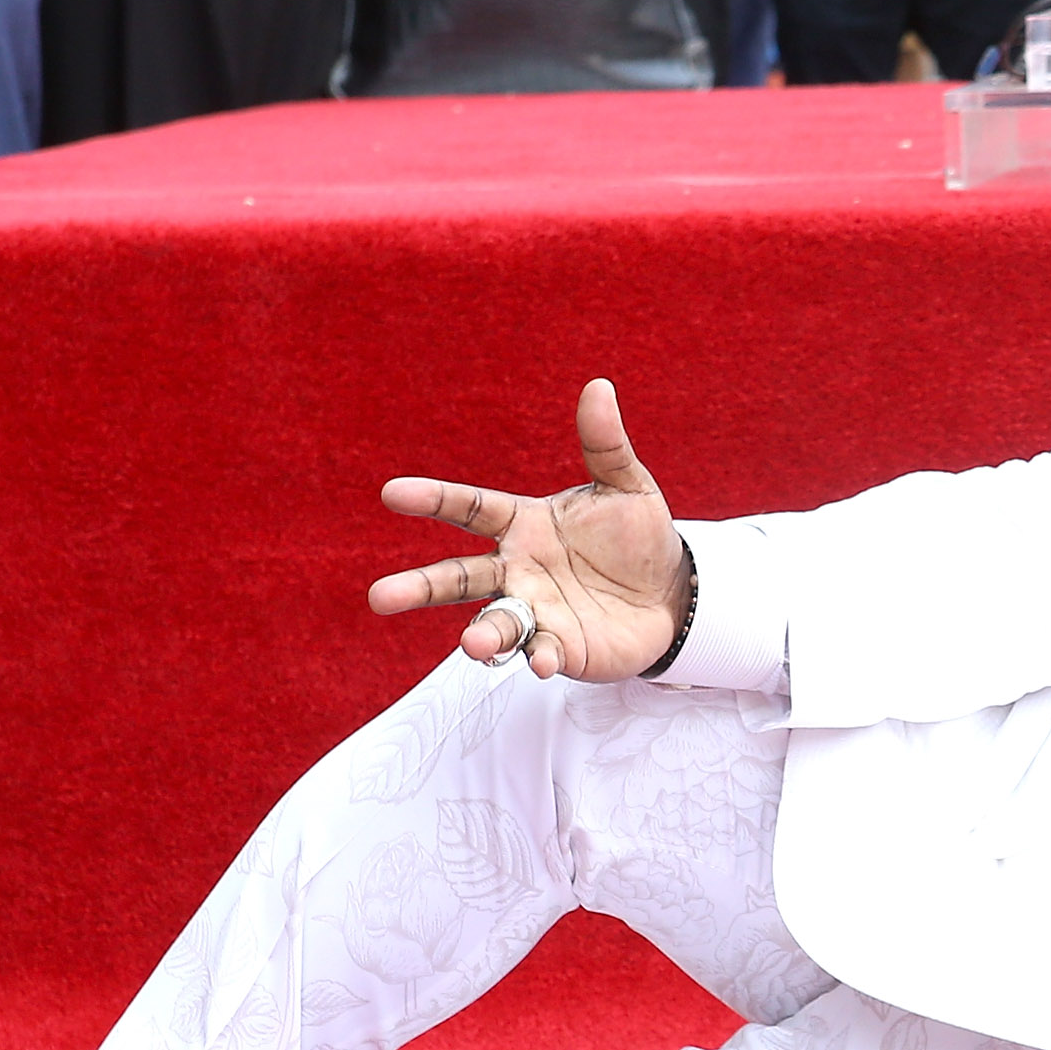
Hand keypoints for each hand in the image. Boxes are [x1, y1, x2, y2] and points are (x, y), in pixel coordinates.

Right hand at [371, 379, 688, 681]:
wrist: (672, 594)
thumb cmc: (637, 536)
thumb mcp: (627, 486)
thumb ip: (605, 445)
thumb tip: (599, 387)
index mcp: (522, 524)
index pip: (470, 509)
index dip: (433, 500)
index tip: (392, 493)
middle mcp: (517, 570)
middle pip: (458, 578)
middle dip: (419, 588)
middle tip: (379, 598)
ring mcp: (535, 612)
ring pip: (495, 622)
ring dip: (483, 633)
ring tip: (473, 643)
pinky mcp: (561, 648)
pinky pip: (542, 652)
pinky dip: (539, 657)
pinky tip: (542, 662)